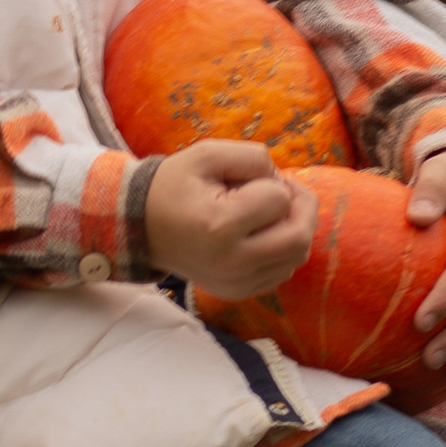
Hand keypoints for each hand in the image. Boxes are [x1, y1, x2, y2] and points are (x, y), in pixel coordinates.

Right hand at [141, 142, 314, 305]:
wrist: (142, 227)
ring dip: (295, 227)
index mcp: (220, 226)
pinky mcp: (239, 292)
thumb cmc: (175, 186)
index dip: (271, 179)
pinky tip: (262, 233)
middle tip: (284, 189)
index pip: (280, 199)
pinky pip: (283, 271)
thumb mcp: (207, 154)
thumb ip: (253, 156)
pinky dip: (283, 249)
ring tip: (269, 210)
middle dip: (302, 206)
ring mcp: (236, 283)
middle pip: (300, 238)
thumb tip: (285, 182)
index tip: (245, 179)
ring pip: (297, 256)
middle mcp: (232, 263)